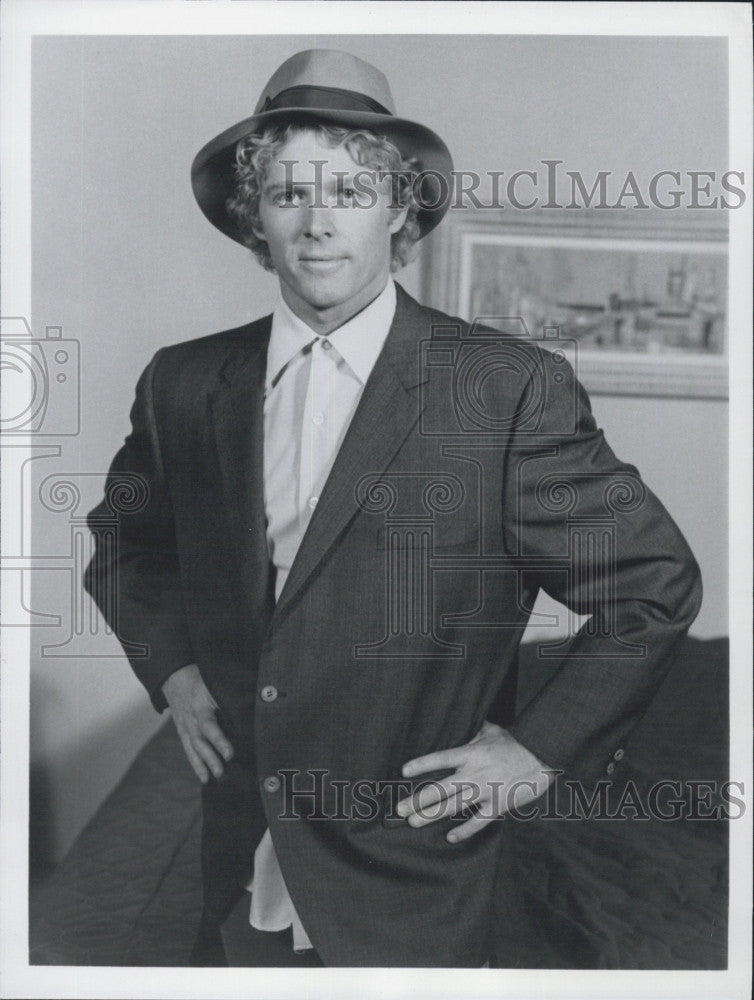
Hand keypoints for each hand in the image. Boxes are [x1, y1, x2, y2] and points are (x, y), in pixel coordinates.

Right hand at [162, 664, 233, 782]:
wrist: (174, 677)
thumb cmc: (200, 679)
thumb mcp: (213, 683)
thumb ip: (227, 697)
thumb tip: (251, 710)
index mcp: (200, 706)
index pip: (209, 726)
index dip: (219, 741)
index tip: (230, 754)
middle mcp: (191, 719)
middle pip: (200, 742)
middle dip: (211, 759)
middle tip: (222, 773)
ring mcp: (185, 727)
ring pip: (193, 749)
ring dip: (202, 765)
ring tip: (212, 780)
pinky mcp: (182, 732)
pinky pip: (188, 750)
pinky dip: (195, 764)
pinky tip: (204, 777)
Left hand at [397, 721, 553, 842]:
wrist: (542, 758)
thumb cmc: (514, 742)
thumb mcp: (491, 730)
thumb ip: (471, 730)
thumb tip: (456, 719)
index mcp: (472, 753)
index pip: (441, 758)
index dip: (422, 764)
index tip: (403, 771)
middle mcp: (476, 773)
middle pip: (442, 789)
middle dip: (418, 800)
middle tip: (399, 810)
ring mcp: (486, 791)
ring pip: (454, 807)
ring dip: (432, 816)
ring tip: (414, 823)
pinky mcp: (499, 805)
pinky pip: (479, 821)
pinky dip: (465, 830)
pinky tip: (450, 837)